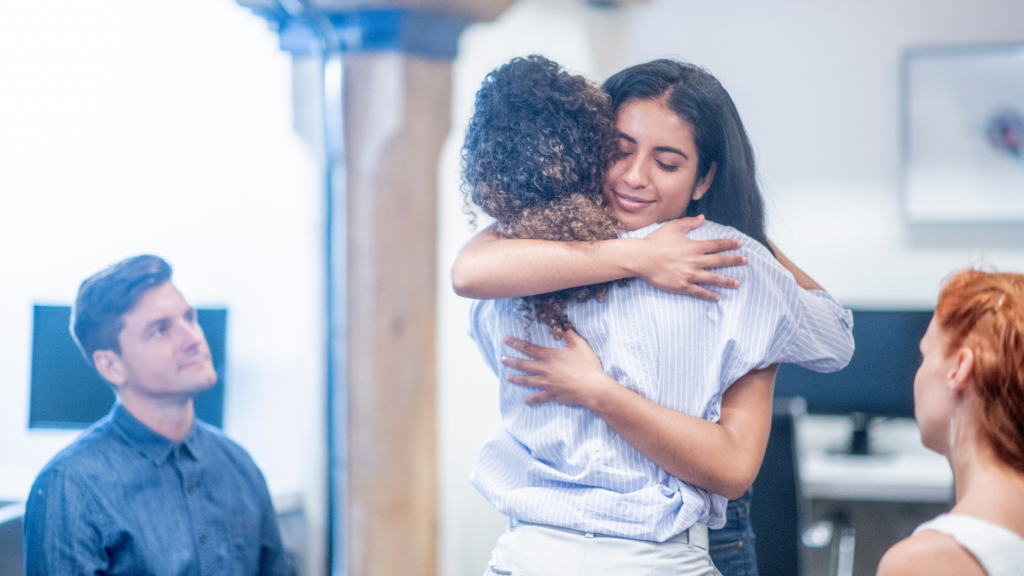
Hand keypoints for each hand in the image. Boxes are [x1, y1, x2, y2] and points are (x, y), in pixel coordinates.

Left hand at [500, 329, 615, 407]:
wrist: (592, 387)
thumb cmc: (586, 365)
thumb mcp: (579, 344)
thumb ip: (568, 333)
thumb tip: (560, 323)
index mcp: (549, 356)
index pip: (527, 347)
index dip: (515, 342)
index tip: (504, 339)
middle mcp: (544, 370)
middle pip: (522, 365)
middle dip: (510, 361)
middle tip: (501, 359)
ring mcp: (546, 383)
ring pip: (526, 381)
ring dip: (515, 379)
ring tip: (507, 377)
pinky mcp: (551, 395)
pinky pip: (538, 398)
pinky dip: (531, 400)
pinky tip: (524, 401)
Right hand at [636, 215, 746, 300]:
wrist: (641, 259)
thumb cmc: (655, 242)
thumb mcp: (672, 228)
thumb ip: (688, 222)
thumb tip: (702, 218)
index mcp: (694, 246)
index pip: (717, 245)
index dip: (730, 244)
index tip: (740, 245)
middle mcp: (695, 261)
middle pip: (720, 261)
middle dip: (734, 261)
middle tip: (745, 261)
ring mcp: (690, 275)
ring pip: (714, 278)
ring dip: (727, 281)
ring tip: (737, 283)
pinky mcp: (683, 286)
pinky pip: (700, 292)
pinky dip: (709, 295)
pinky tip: (717, 297)